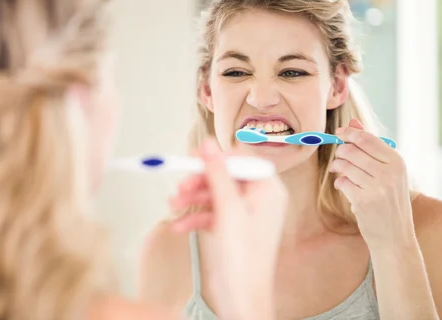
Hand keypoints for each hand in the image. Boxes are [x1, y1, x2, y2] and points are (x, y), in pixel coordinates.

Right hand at [169, 138, 286, 319]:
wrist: (242, 298)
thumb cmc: (245, 257)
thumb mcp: (228, 209)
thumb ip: (218, 174)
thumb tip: (209, 144)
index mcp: (269, 190)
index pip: (242, 160)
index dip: (217, 157)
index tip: (193, 156)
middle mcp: (260, 199)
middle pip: (226, 176)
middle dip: (200, 181)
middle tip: (180, 185)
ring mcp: (246, 214)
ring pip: (216, 195)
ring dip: (193, 199)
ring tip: (172, 205)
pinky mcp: (234, 227)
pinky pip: (213, 213)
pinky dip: (196, 217)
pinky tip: (178, 226)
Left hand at [330, 119, 415, 249]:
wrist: (395, 237)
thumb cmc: (390, 201)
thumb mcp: (388, 172)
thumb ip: (371, 146)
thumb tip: (353, 122)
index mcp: (398, 162)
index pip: (367, 138)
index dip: (348, 133)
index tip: (339, 133)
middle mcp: (390, 173)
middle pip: (352, 150)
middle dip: (341, 151)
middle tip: (339, 158)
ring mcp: (377, 187)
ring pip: (345, 165)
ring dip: (337, 167)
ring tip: (339, 172)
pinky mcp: (364, 201)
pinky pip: (342, 182)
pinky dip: (340, 183)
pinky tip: (347, 189)